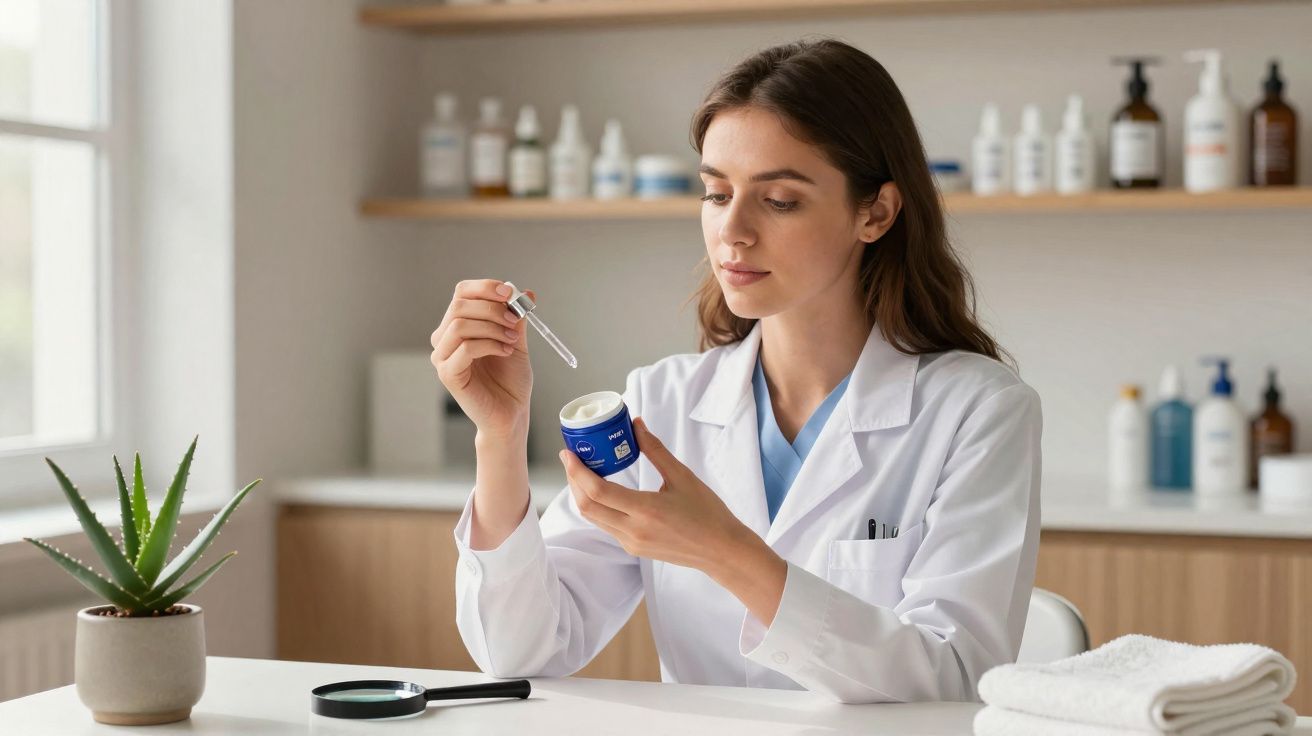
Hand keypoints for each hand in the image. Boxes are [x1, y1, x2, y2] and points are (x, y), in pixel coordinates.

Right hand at [431, 279, 533, 438]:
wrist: (511, 412)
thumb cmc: (510, 379)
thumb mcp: (516, 340)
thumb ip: (516, 317)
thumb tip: (524, 292)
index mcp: (457, 325)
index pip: (462, 293)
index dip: (485, 288)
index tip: (510, 293)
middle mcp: (444, 339)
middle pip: (460, 305)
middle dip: (492, 308)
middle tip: (515, 320)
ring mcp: (442, 357)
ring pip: (460, 324)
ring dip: (492, 327)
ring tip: (511, 339)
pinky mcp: (447, 374)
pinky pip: (465, 347)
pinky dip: (489, 344)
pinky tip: (505, 352)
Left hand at [558, 417, 757, 571]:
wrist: (721, 550)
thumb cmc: (707, 513)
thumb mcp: (682, 477)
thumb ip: (655, 450)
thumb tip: (636, 425)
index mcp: (645, 511)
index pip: (597, 491)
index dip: (577, 471)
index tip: (568, 453)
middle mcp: (633, 531)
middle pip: (587, 507)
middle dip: (573, 481)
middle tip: (572, 459)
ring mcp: (632, 543)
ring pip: (594, 518)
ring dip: (583, 495)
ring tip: (583, 471)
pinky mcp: (634, 549)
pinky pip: (607, 526)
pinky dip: (598, 507)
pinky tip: (602, 491)